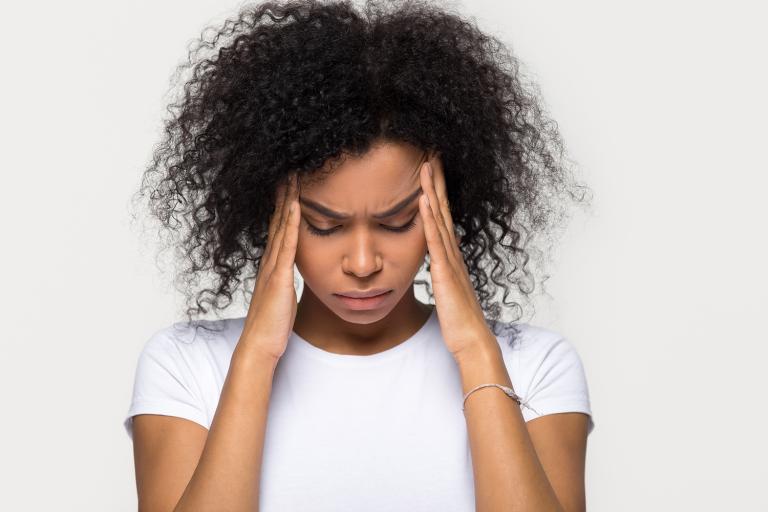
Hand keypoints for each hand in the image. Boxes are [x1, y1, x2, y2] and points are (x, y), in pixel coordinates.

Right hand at [238, 173, 300, 361]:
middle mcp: (270, 260)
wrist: (260, 344)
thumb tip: (291, 271)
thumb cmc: (272, 324)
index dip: (284, 204)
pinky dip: (290, 224)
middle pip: (278, 219)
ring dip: (287, 200)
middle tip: (291, 167)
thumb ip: (284, 280)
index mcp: (272, 264)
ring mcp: (273, 267)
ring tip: (293, 176)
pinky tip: (296, 205)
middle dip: (284, 193)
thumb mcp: (282, 295)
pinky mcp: (278, 277)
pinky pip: (286, 245)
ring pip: (281, 226)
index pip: (279, 227)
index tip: (291, 182)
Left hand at [417, 153, 496, 360]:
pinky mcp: (444, 272)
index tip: (431, 168)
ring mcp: (450, 260)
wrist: (472, 341)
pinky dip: (428, 218)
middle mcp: (453, 252)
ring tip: (425, 164)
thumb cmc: (460, 319)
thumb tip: (437, 260)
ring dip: (432, 190)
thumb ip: (443, 271)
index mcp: (451, 255)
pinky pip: (435, 241)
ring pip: (439, 218)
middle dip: (437, 180)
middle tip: (431, 153)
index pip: (442, 215)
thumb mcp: (448, 289)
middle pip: (443, 208)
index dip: (437, 191)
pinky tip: (422, 199)